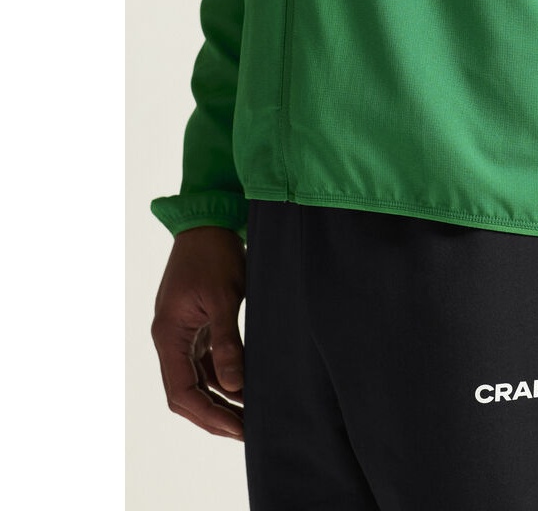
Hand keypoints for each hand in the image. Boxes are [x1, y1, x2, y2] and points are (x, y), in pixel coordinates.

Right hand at [150, 225, 247, 439]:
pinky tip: (246, 385)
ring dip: (220, 398)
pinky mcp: (196, 324)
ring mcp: (182, 333)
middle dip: (215, 414)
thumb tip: (234, 386)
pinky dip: (222, 376)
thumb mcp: (224, 297)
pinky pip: (204, 361)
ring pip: (196, 379)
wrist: (208, 223)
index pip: (182, 392)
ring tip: (250, 414)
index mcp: (169, 335)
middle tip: (248, 430)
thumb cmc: (214, 254)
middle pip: (187, 392)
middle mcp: (170, 338)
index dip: (209, 414)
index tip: (238, 428)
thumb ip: (228, 342)